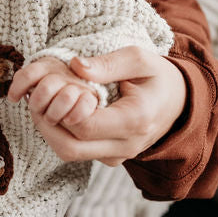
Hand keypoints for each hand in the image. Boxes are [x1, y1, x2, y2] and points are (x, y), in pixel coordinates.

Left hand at [8, 47, 186, 167]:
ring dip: (50, 129)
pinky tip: (59, 110)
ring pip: (69, 152)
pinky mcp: (110, 157)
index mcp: (135, 121)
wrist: (180, 103)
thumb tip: (75, 66)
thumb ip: (107, 63)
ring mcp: (117, 156)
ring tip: (45, 102)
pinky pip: (77, 150)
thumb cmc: (159, 77)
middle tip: (37, 96)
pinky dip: (61, 133)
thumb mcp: (140, 58)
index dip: (62, 106)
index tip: (58, 84)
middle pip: (70, 147)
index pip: (84, 125)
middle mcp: (125, 146)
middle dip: (46, 122)